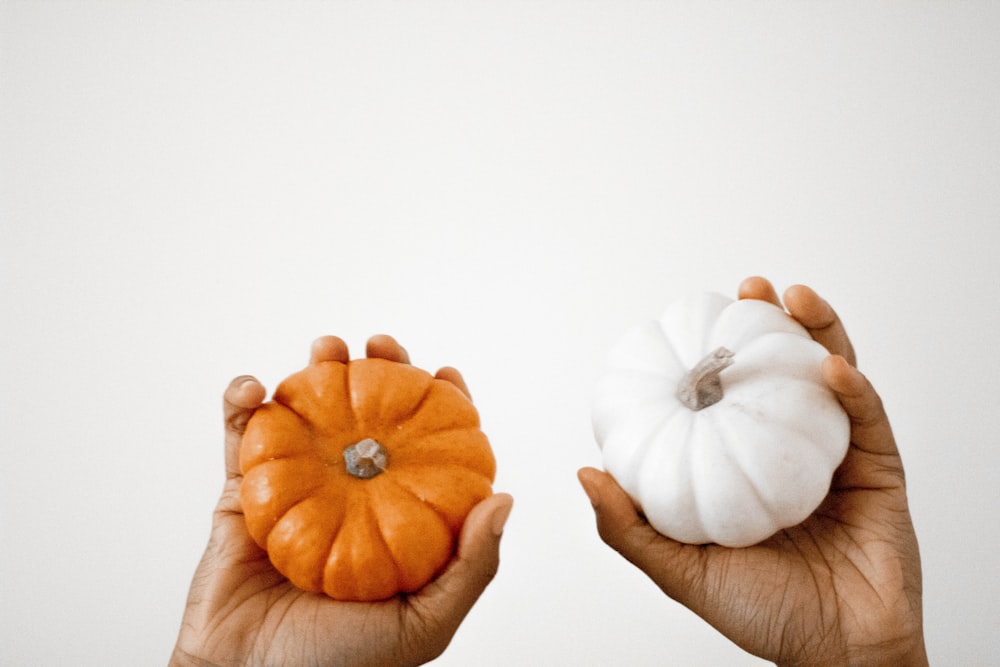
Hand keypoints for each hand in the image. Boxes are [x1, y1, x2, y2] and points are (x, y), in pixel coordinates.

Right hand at [172, 335, 512, 666]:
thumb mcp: (423, 625)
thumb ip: (471, 567)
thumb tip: (504, 500)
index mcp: (394, 524)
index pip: (426, 453)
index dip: (440, 408)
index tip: (446, 374)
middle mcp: (350, 501)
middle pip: (368, 421)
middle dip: (376, 372)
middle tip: (379, 345)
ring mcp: (298, 495)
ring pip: (309, 417)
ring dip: (314, 374)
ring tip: (324, 350)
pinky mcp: (246, 499)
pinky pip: (241, 442)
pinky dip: (241, 406)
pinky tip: (252, 389)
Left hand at [578, 277, 926, 665]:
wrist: (839, 656)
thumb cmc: (762, 615)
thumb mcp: (682, 572)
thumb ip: (632, 529)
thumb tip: (587, 472)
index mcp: (738, 468)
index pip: (724, 398)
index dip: (711, 355)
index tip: (689, 318)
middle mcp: (782, 452)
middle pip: (777, 374)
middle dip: (766, 323)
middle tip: (748, 288)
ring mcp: (832, 455)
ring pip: (827, 379)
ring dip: (813, 332)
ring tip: (791, 298)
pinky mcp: (878, 469)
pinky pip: (866, 417)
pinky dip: (851, 386)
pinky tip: (830, 366)